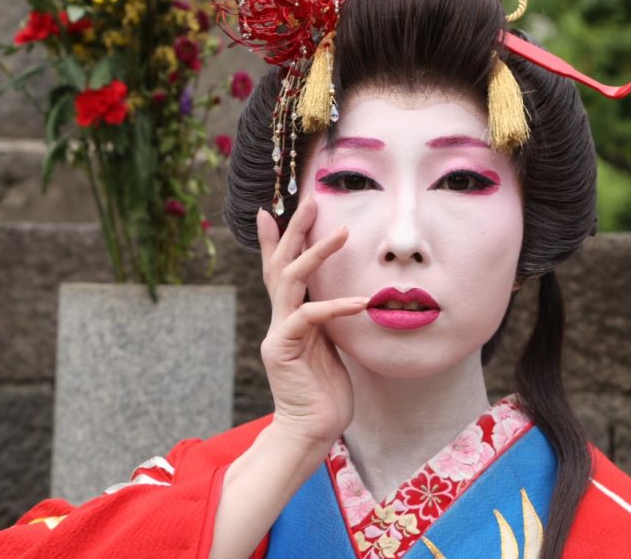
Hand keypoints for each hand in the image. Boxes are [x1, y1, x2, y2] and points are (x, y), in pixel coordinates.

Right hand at [257, 197, 364, 447]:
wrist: (312, 430)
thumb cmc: (326, 391)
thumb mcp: (331, 346)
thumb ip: (328, 320)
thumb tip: (342, 296)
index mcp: (290, 318)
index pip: (279, 271)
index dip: (274, 241)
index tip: (270, 211)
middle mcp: (279, 320)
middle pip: (281, 264)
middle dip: (294, 231)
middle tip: (310, 201)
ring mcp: (278, 333)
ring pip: (290, 281)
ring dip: (316, 253)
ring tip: (340, 230)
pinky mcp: (282, 350)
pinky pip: (309, 318)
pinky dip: (335, 305)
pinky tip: (360, 301)